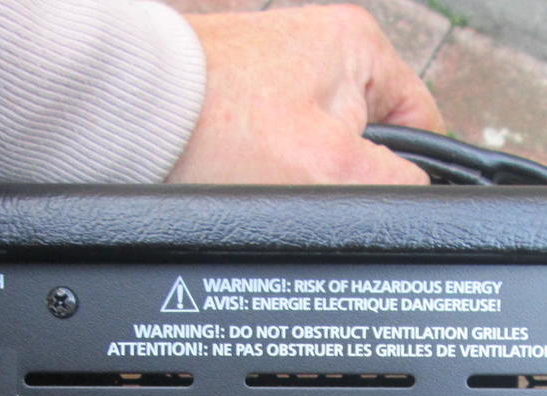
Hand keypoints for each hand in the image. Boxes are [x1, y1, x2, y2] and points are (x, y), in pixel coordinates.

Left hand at [167, 5, 443, 184]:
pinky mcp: (242, 91)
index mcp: (363, 45)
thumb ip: (394, 186)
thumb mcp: (330, 170)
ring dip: (299, 174)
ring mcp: (280, 67)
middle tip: (302, 187)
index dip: (406, 176)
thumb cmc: (216, 128)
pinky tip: (240, 172)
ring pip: (319, 150)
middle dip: (341, 175)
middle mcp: (323, 45)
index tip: (368, 200)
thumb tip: (418, 200)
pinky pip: (277, 146)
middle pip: (367, 142)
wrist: (125, 117)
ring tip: (262, 178)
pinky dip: (263, 166)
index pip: (421, 127)